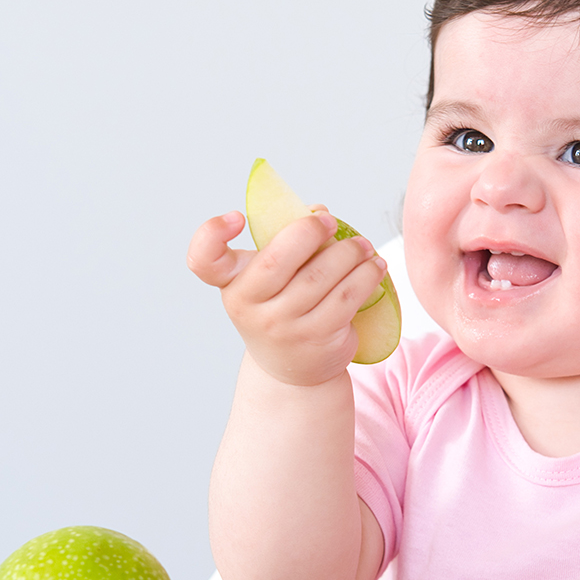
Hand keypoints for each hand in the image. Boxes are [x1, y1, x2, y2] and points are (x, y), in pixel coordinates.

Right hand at [187, 209, 386, 385]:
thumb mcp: (270, 280)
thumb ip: (286, 243)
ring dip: (349, 253)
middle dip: (309, 232)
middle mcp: (250, 307)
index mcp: (232, 284)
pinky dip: (366, 276)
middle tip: (330, 223)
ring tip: (362, 245)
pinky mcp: (317, 337)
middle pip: (277, 259)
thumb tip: (318, 211)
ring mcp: (283, 326)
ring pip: (321, 276)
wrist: (293, 368)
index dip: (212, 233)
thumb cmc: (281, 309)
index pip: (204, 259)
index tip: (237, 217)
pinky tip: (374, 266)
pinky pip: (347, 297)